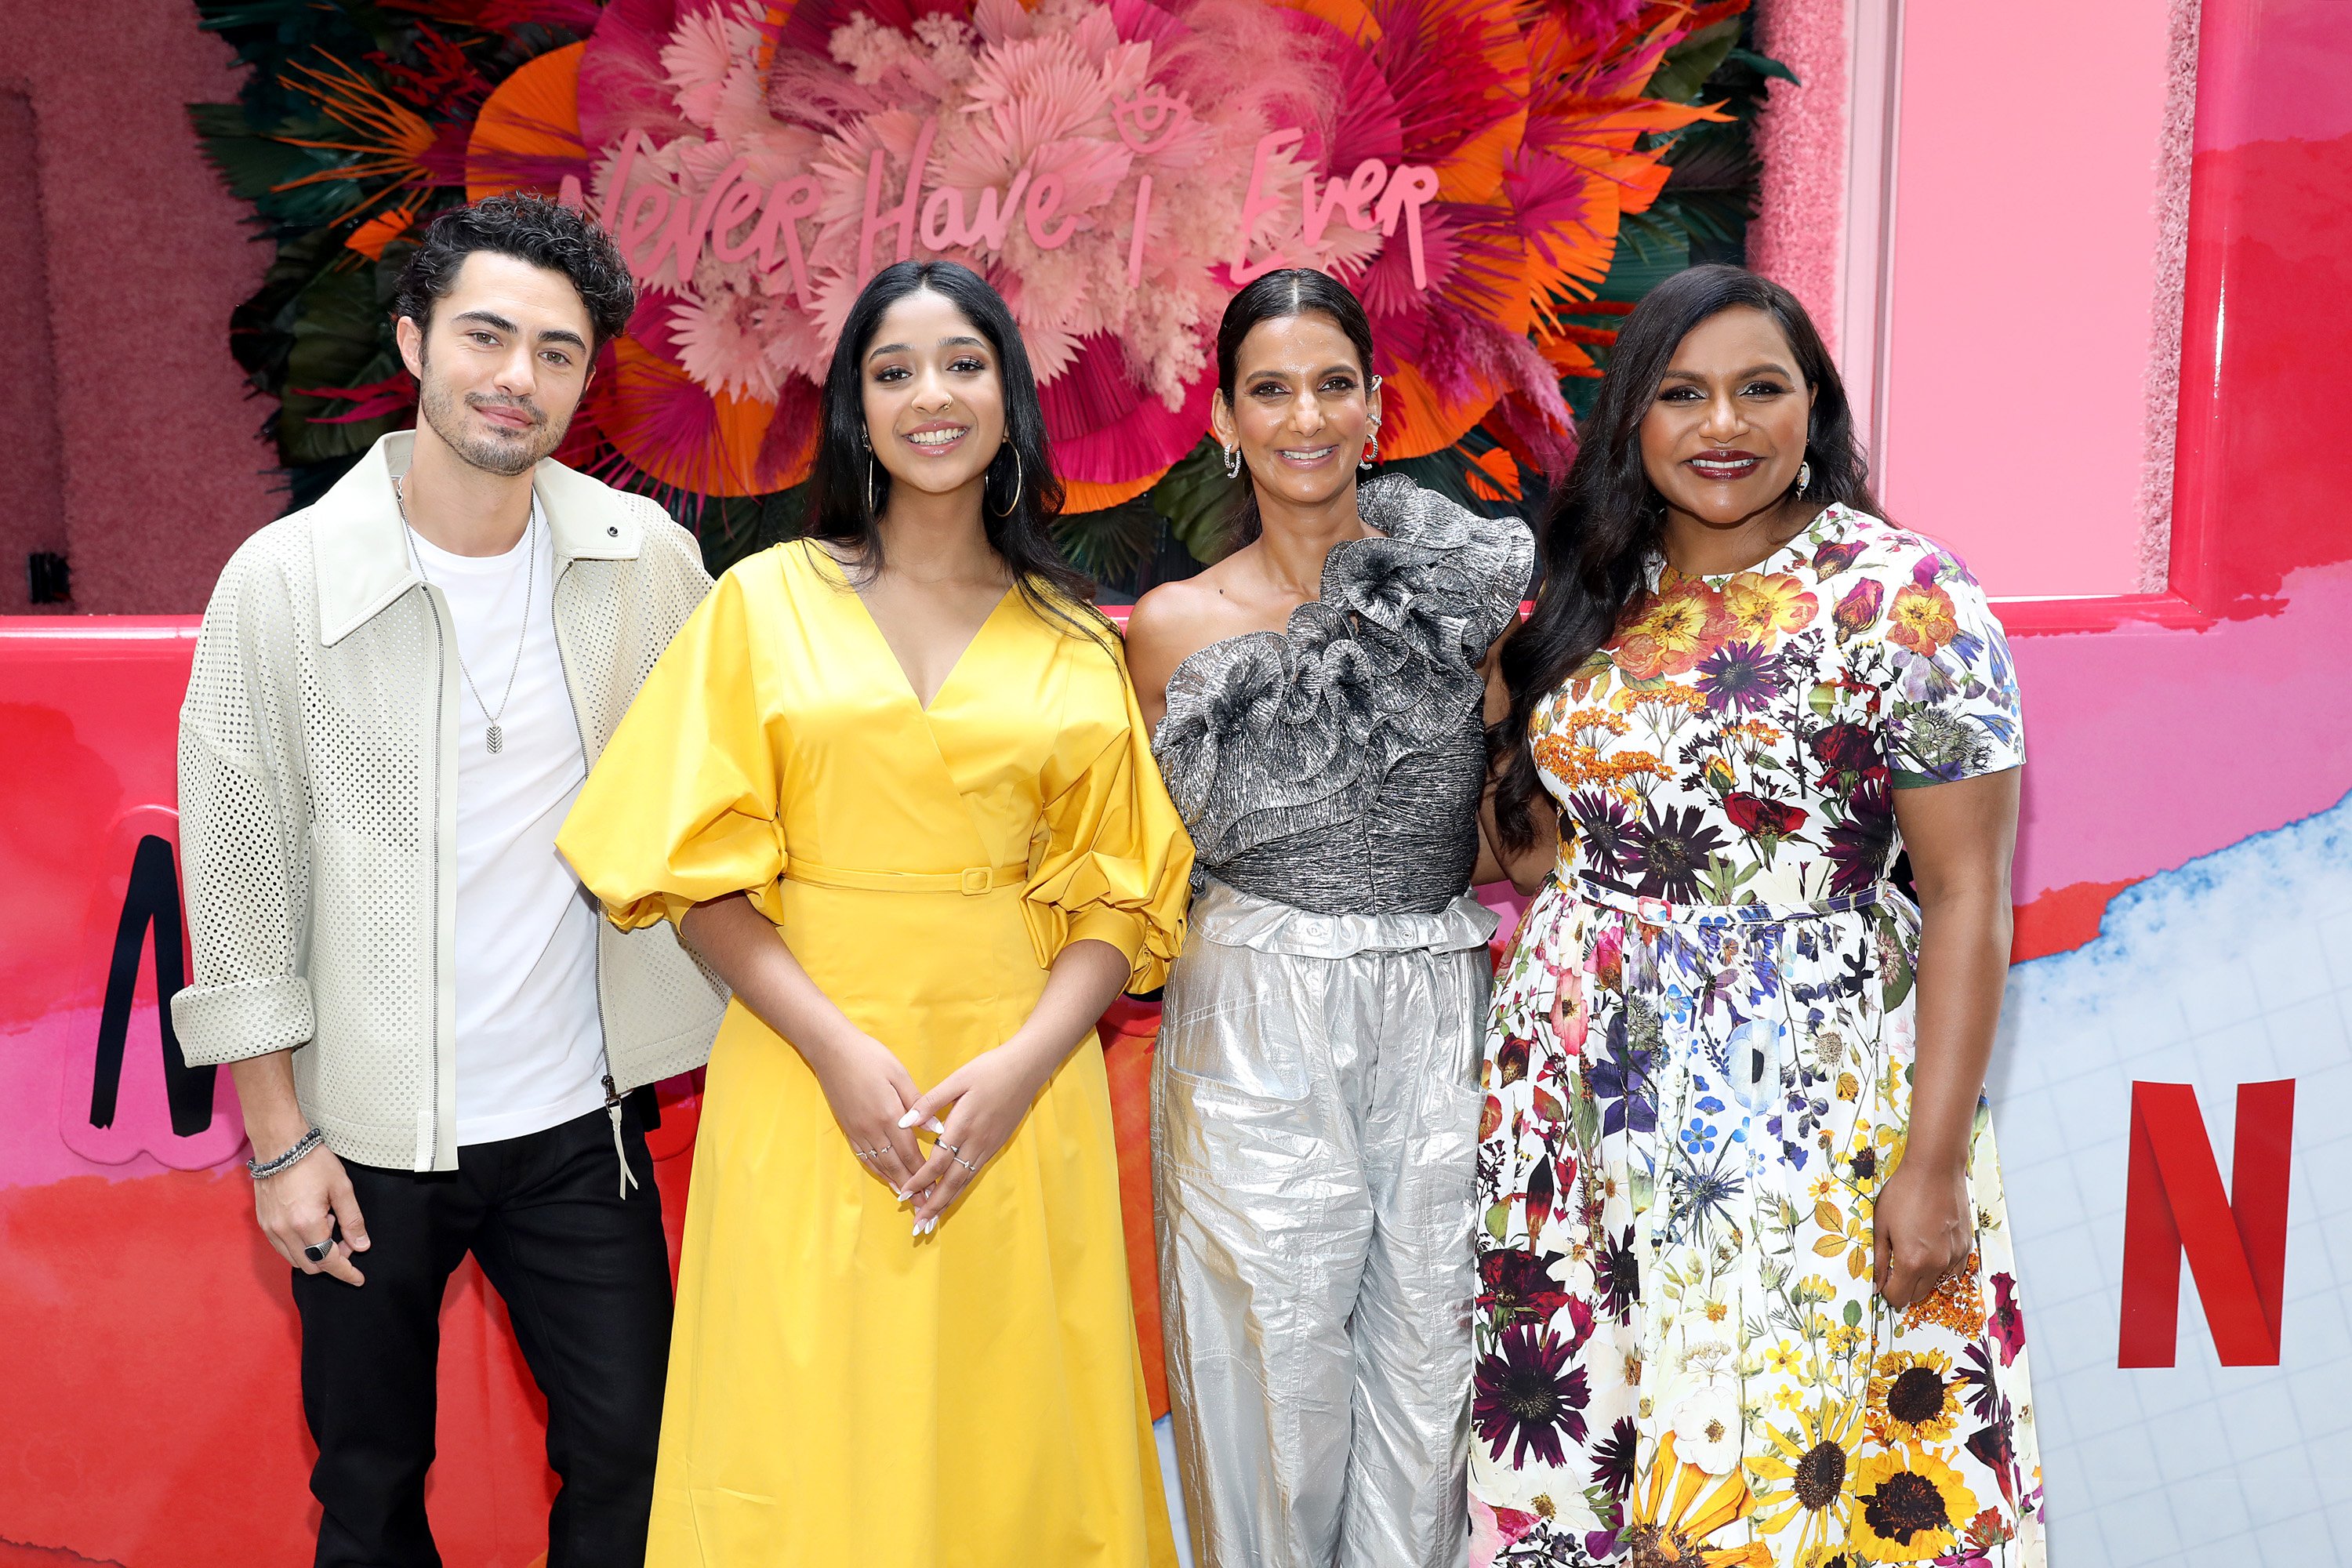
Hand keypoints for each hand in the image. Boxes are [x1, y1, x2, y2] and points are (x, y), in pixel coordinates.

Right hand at [252, 1140, 370, 1286]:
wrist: (280, 1145)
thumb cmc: (313, 1161)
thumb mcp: (342, 1188)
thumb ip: (353, 1220)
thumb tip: (361, 1246)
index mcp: (306, 1223)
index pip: (328, 1261)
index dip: (345, 1273)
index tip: (358, 1278)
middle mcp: (284, 1231)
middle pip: (310, 1266)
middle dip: (332, 1260)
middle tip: (345, 1239)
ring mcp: (270, 1228)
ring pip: (295, 1259)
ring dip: (315, 1253)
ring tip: (328, 1223)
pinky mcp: (264, 1223)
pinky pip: (283, 1247)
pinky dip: (301, 1245)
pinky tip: (312, 1221)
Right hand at [804, 1028, 927, 1198]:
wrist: (832, 1051)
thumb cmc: (871, 1057)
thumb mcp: (900, 1075)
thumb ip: (919, 1104)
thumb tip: (939, 1129)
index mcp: (890, 1115)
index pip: (910, 1152)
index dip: (924, 1172)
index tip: (937, 1188)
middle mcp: (873, 1129)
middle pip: (896, 1165)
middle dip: (912, 1186)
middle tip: (925, 1206)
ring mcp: (858, 1131)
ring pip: (879, 1164)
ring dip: (895, 1183)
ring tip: (908, 1199)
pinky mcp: (848, 1129)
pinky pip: (865, 1157)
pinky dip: (877, 1170)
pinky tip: (886, 1178)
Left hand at [897, 1039, 1057, 1229]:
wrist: (1026, 1068)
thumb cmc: (988, 1069)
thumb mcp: (956, 1079)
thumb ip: (929, 1103)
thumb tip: (903, 1122)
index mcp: (963, 1124)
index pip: (938, 1162)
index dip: (920, 1181)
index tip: (904, 1196)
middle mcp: (977, 1141)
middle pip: (953, 1181)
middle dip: (934, 1205)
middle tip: (919, 1226)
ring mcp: (989, 1145)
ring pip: (965, 1181)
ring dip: (948, 1202)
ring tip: (932, 1220)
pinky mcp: (996, 1144)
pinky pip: (975, 1172)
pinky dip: (961, 1188)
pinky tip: (952, 1196)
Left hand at [1871, 1155, 1973, 1310]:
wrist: (1935, 1169)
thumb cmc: (1903, 1193)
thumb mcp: (1881, 1225)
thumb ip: (1879, 1260)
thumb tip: (1875, 1285)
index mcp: (1912, 1261)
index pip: (1899, 1297)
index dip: (1887, 1292)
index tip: (1883, 1279)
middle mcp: (1937, 1264)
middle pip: (1918, 1295)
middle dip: (1904, 1286)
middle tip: (1896, 1264)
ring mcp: (1955, 1256)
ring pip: (1937, 1282)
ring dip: (1924, 1275)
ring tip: (1915, 1249)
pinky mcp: (1966, 1246)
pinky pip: (1953, 1268)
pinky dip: (1941, 1265)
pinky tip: (1932, 1245)